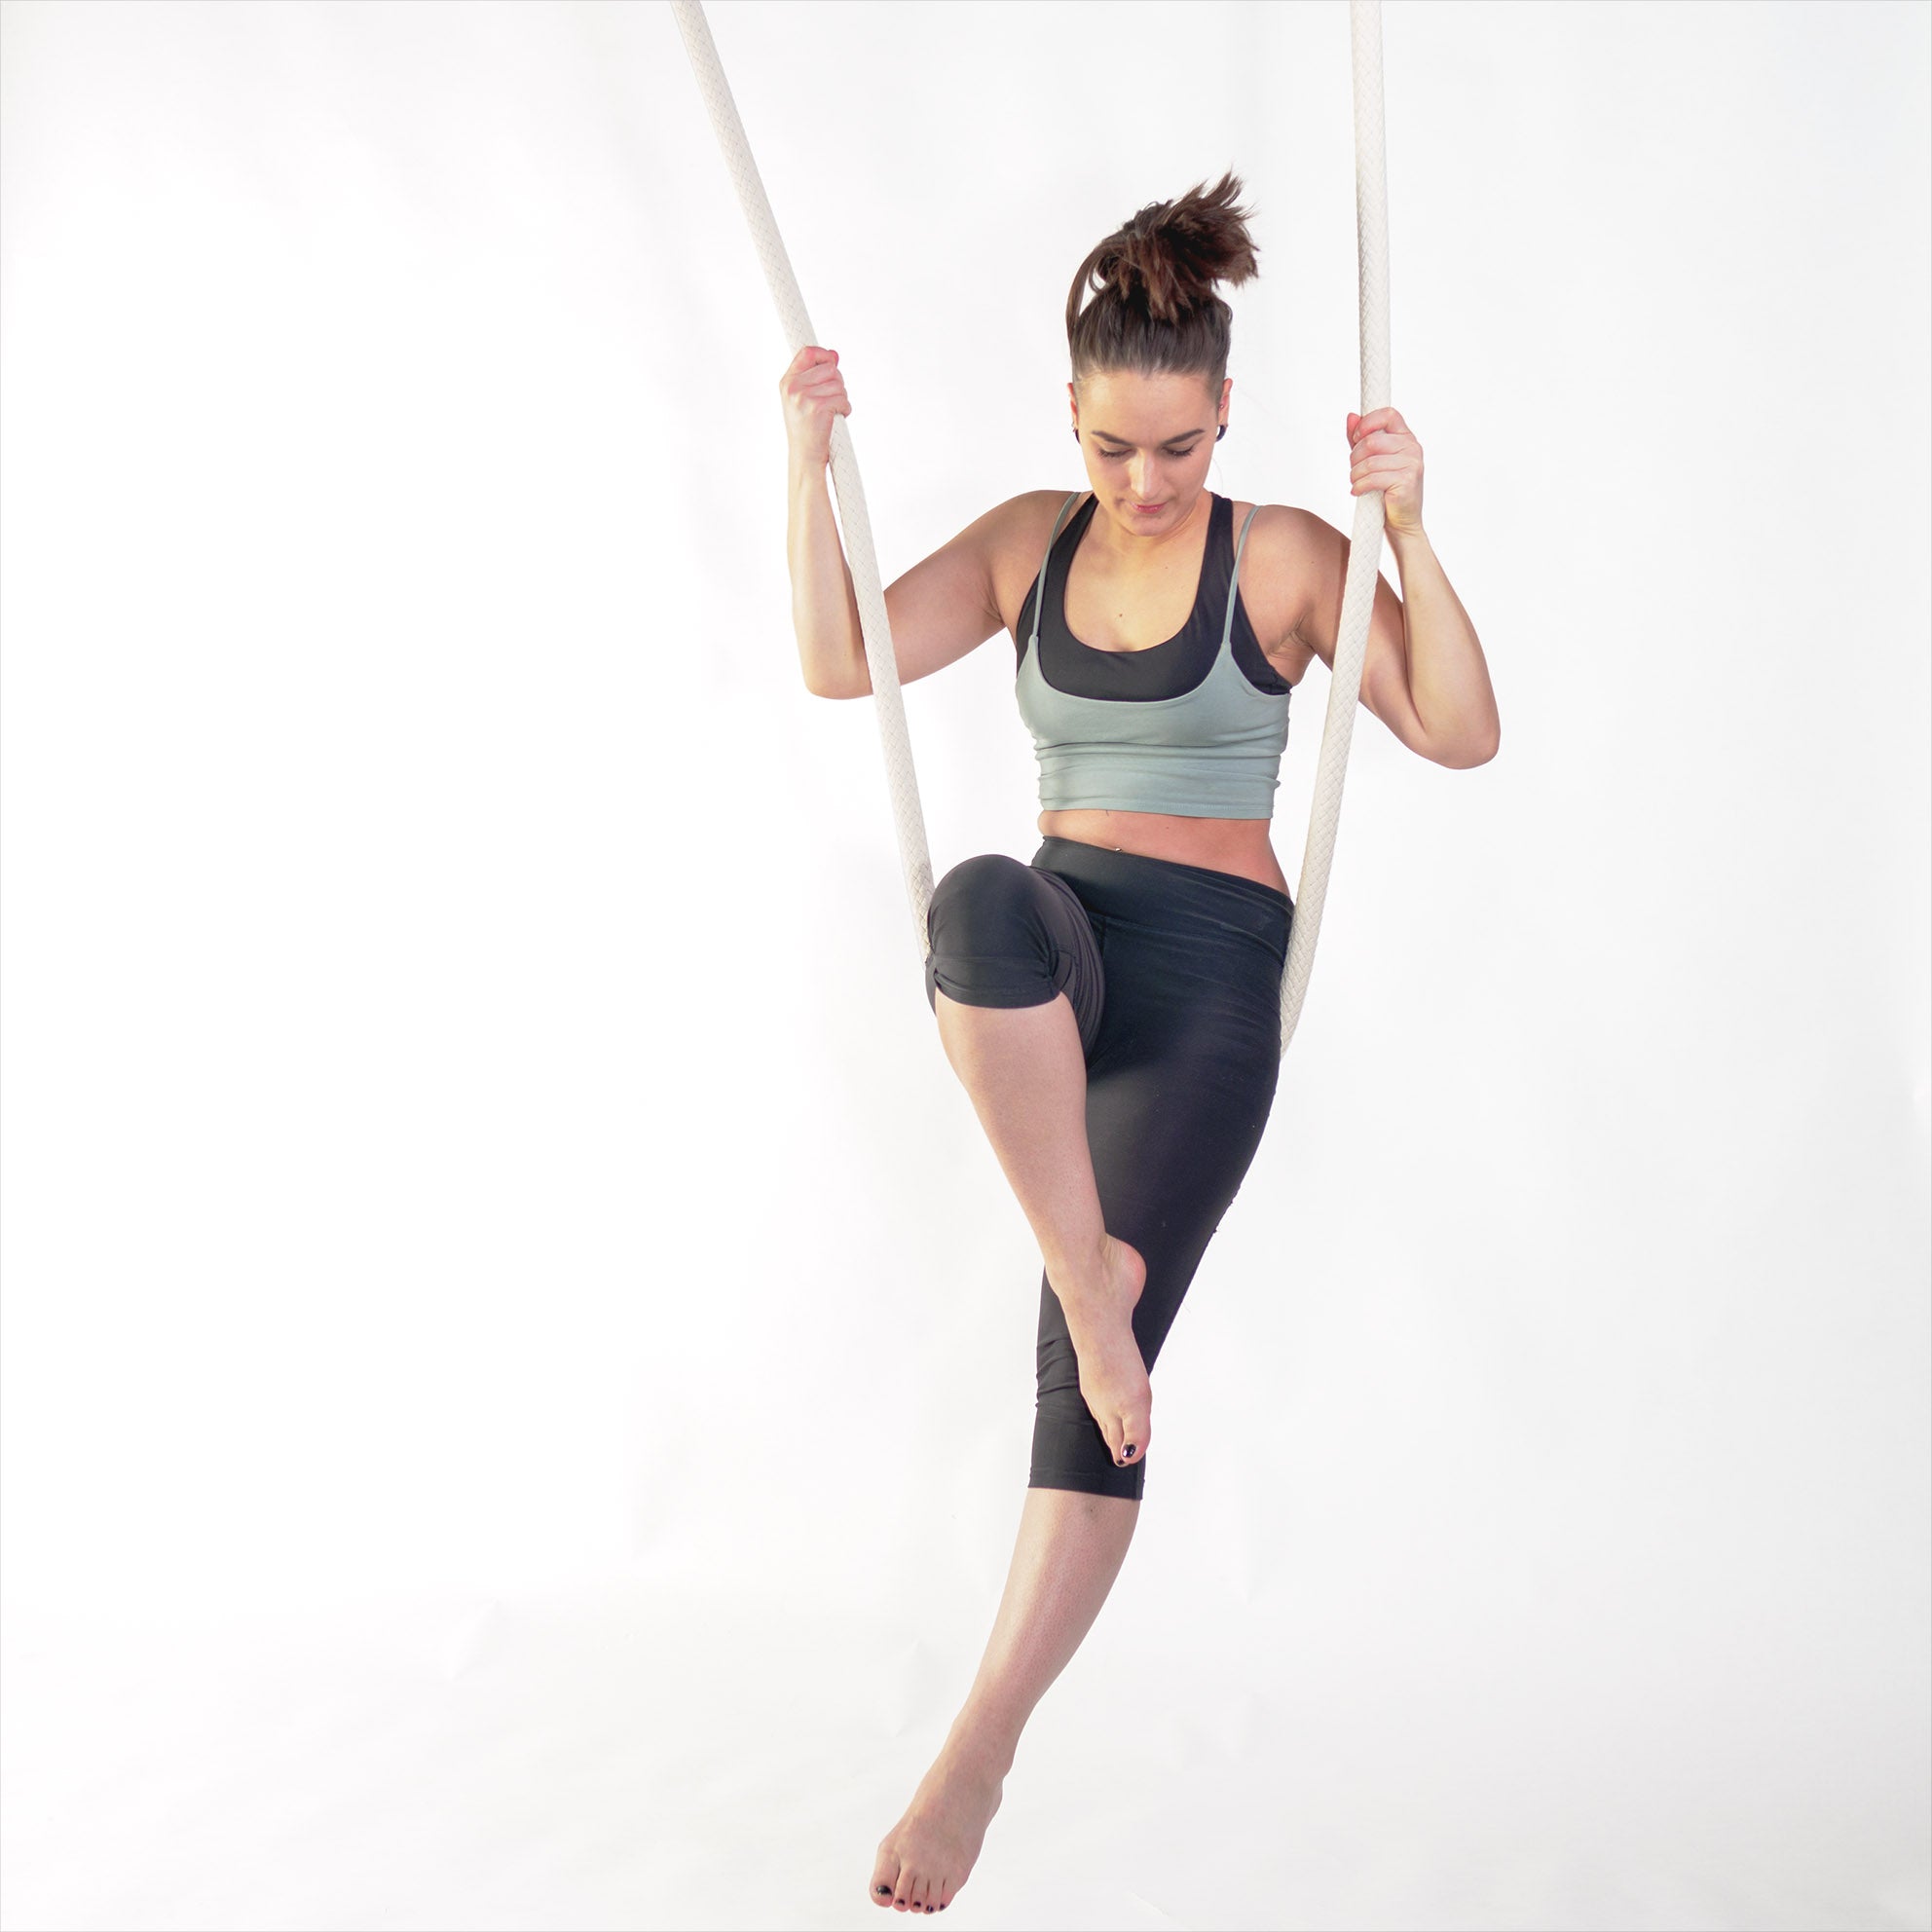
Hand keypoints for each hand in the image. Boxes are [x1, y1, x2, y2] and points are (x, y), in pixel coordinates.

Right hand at [781, 344, 850, 469]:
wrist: (804, 457)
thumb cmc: (806, 429)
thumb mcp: (803, 399)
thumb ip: (816, 375)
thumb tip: (834, 355)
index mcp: (787, 382)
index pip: (808, 352)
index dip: (824, 354)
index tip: (832, 362)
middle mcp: (793, 387)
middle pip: (830, 368)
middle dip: (838, 383)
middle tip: (831, 400)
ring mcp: (804, 397)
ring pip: (839, 384)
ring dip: (842, 398)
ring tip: (831, 412)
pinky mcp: (818, 407)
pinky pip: (843, 399)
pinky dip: (845, 409)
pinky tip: (836, 419)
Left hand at [1346, 407, 1423, 535]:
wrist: (1402, 522)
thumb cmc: (1386, 490)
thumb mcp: (1373, 460)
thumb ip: (1361, 439)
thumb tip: (1351, 416)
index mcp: (1406, 438)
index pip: (1388, 414)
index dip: (1367, 423)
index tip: (1356, 438)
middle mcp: (1413, 448)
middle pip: (1372, 441)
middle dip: (1355, 458)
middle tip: (1354, 471)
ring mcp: (1412, 464)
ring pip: (1369, 462)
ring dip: (1355, 475)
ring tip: (1356, 483)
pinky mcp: (1406, 481)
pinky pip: (1372, 478)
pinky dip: (1359, 486)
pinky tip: (1357, 492)